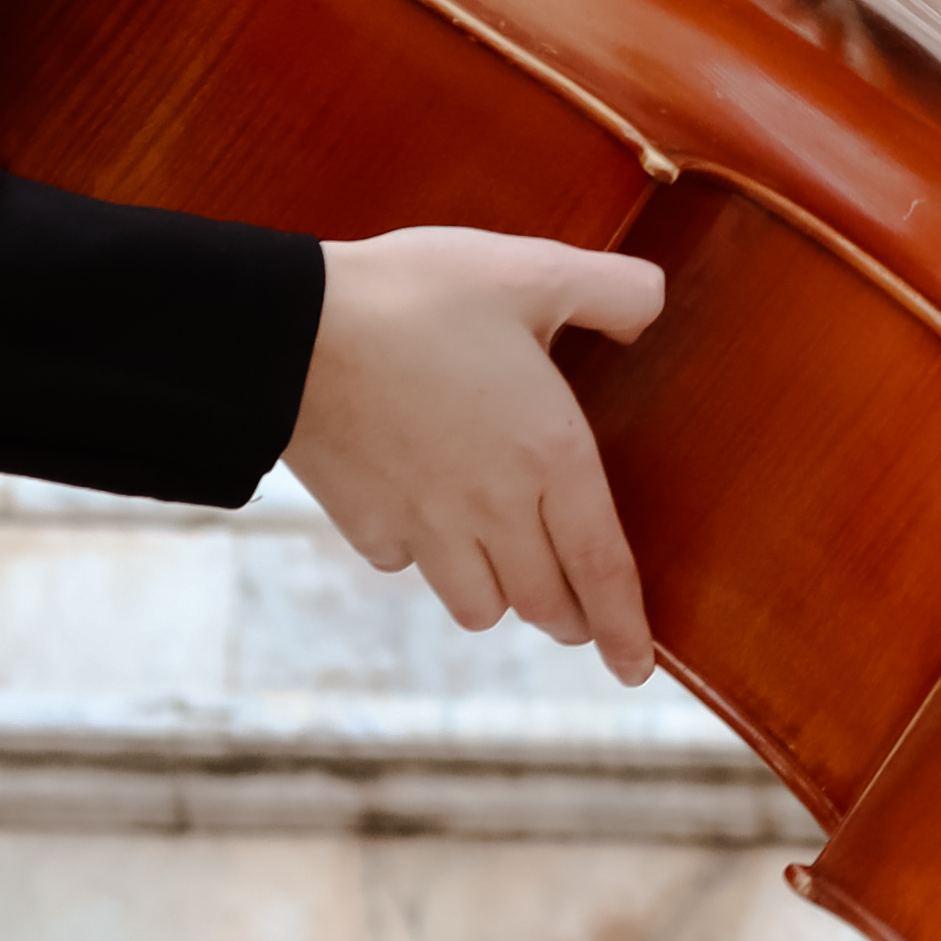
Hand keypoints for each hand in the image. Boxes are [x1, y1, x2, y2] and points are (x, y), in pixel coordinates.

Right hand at [284, 227, 670, 684]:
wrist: (289, 332)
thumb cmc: (416, 297)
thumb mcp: (531, 270)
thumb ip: (611, 289)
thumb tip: (651, 308)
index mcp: (549, 456)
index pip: (603, 566)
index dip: (624, 625)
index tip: (634, 670)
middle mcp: (492, 508)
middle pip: (544, 602)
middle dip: (570, 617)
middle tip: (580, 615)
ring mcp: (424, 524)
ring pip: (478, 605)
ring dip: (502, 598)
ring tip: (510, 573)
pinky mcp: (364, 523)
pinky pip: (407, 567)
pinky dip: (423, 561)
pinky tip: (427, 527)